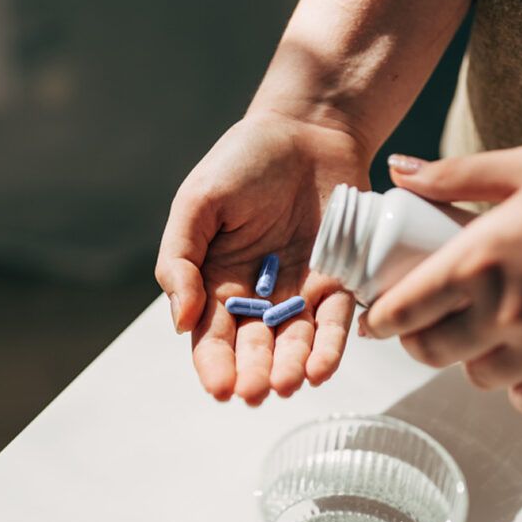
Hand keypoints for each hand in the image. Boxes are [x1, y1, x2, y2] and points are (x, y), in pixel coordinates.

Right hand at [156, 112, 368, 404]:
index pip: (213, 337)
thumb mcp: (197, 203)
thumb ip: (180, 260)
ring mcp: (302, 291)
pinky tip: (323, 368)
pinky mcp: (342, 280)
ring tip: (290, 384)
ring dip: (294, 366)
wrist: (307, 128)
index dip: (215, 364)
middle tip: (256, 392)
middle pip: (256, 347)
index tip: (220, 388)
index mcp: (218, 282)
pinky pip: (338, 320)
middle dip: (256, 373)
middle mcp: (261, 296)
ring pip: (297, 341)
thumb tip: (180, 321)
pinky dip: (331, 345)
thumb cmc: (242, 161)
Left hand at [361, 128, 521, 416]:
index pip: (404, 309)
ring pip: (479, 378)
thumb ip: (454, 176)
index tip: (378, 317)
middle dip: (419, 340)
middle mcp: (510, 311)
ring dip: (470, 359)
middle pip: (433, 352)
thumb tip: (397, 171)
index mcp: (483, 257)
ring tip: (482, 331)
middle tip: (427, 322)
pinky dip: (521, 387)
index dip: (381, 318)